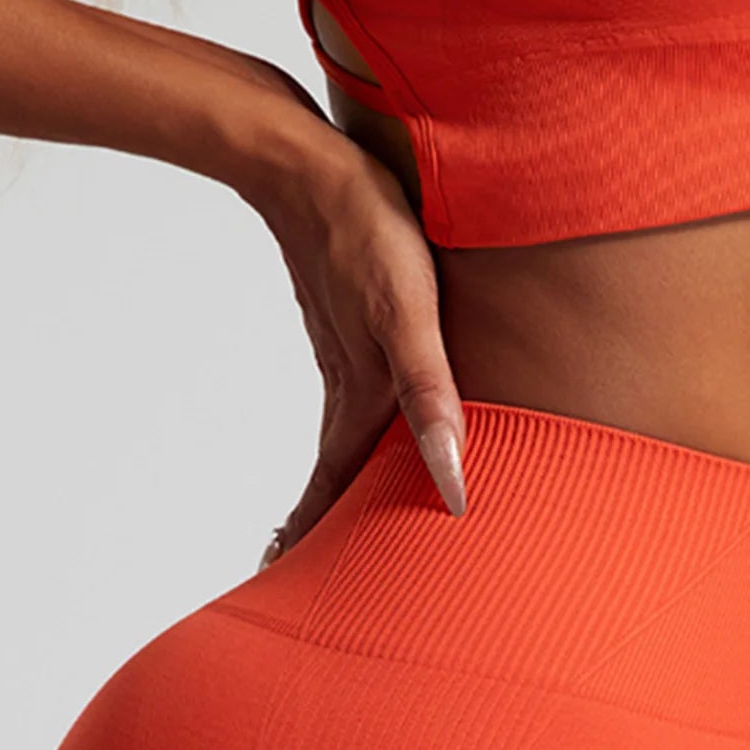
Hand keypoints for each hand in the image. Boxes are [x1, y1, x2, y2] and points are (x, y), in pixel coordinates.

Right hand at [252, 121, 467, 565]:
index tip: (294, 588)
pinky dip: (351, 440)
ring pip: (344, 443)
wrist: (302, 161)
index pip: (334, 495)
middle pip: (336, 480)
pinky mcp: (350, 326)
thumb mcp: (409, 317)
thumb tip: (455, 485)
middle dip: (326, 533)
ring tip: (338, 526)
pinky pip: (354, 401)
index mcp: (362, 402)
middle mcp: (350, 389)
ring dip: (337, 488)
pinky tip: (369, 429)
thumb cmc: (365, 233)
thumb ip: (431, 399)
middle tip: (310, 577)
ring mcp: (346, 358)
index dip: (319, 545)